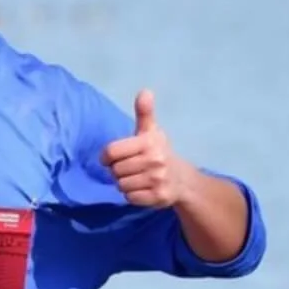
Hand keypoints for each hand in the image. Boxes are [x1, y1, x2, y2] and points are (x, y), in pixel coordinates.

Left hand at [101, 90, 184, 207]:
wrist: (182, 179)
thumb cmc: (159, 152)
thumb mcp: (151, 131)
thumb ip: (145, 112)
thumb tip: (145, 91)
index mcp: (148, 142)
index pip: (111, 152)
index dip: (106, 157)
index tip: (110, 158)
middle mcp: (154, 160)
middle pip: (115, 170)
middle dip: (117, 171)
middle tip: (129, 168)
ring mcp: (157, 180)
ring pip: (121, 185)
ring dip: (124, 183)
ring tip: (136, 178)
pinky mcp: (158, 197)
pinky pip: (130, 198)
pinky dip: (132, 195)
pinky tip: (141, 188)